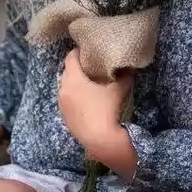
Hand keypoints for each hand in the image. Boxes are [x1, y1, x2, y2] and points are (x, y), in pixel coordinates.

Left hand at [58, 50, 135, 172]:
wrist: (100, 141)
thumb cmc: (107, 110)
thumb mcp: (119, 89)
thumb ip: (124, 75)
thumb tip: (129, 67)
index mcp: (72, 79)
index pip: (70, 57)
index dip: (79, 52)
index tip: (88, 51)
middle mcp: (62, 90)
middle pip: (67, 72)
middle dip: (78, 68)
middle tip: (92, 67)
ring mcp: (61, 105)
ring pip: (66, 87)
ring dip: (76, 84)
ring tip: (90, 84)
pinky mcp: (64, 117)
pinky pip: (67, 101)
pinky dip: (75, 97)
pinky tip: (87, 101)